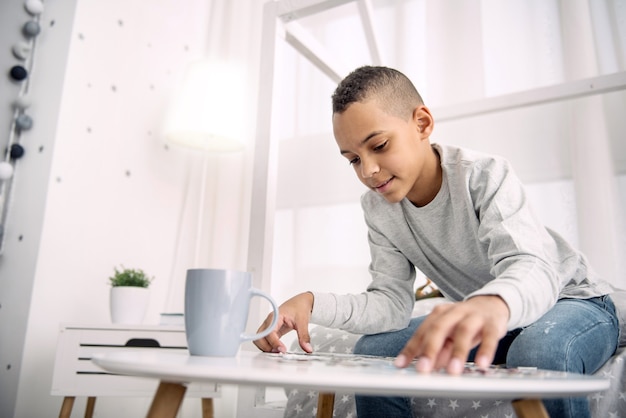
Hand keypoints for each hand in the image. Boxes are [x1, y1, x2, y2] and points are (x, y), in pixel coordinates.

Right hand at [253, 292, 313, 353]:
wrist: (301, 302)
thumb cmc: (299, 307)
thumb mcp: (303, 321)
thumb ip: (304, 336)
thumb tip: (307, 348)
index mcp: (275, 317)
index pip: (269, 332)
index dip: (274, 343)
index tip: (282, 350)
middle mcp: (269, 321)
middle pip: (259, 337)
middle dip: (266, 347)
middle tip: (278, 352)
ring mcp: (269, 326)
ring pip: (260, 339)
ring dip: (266, 347)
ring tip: (278, 352)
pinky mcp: (272, 331)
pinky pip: (265, 340)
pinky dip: (269, 346)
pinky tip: (278, 350)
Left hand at [394, 295, 508, 374]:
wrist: (492, 304)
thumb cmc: (465, 323)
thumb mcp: (450, 335)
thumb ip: (439, 349)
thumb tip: (428, 368)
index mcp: (439, 314)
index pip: (422, 332)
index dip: (410, 348)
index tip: (400, 365)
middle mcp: (454, 312)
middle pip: (439, 328)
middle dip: (430, 349)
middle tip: (423, 369)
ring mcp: (473, 316)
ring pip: (464, 331)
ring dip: (457, 352)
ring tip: (452, 371)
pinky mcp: (492, 323)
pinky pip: (489, 336)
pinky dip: (485, 350)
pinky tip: (481, 365)